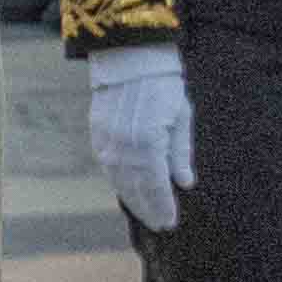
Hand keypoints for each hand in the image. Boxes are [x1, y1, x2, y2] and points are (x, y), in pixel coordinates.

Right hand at [87, 46, 195, 232]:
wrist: (129, 56)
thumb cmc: (162, 84)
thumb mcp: (181, 116)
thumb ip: (180, 152)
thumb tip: (184, 183)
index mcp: (148, 142)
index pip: (156, 186)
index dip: (163, 206)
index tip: (171, 222)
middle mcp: (124, 147)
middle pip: (135, 188)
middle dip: (148, 209)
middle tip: (159, 225)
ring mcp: (107, 141)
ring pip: (118, 180)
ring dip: (132, 200)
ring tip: (145, 213)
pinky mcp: (97, 134)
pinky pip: (107, 166)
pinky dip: (118, 181)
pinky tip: (127, 190)